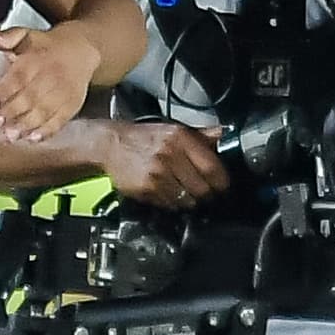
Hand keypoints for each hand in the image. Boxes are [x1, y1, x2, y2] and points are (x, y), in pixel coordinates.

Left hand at [0, 22, 95, 143]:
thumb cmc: (47, 47)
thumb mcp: (25, 35)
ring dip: (26, 125)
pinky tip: (34, 138)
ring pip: (44, 111)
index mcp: (36, 58)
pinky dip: (47, 131)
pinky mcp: (72, 104)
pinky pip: (60, 119)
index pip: (18, 77)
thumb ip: (6, 38)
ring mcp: (63, 91)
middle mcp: (51, 75)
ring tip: (11, 136)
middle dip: (11, 112)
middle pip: (30, 97)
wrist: (82, 50)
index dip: (3, 92)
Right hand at [100, 120, 226, 208]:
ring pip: (186, 200)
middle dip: (207, 194)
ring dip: (189, 201)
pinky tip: (167, 193)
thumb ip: (200, 135)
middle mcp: (169, 155)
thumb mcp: (173, 130)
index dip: (221, 182)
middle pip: (202, 188)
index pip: (212, 167)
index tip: (223, 186)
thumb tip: (223, 135)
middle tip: (205, 194)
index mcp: (180, 138)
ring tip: (184, 193)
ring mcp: (157, 173)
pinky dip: (171, 203)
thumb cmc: (143, 138)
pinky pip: (168, 204)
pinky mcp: (146, 189)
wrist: (111, 145)